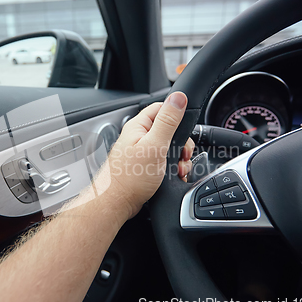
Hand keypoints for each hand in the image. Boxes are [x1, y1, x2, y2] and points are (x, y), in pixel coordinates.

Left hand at [97, 92, 193, 219]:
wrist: (117, 203)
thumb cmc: (130, 178)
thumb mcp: (155, 146)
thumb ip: (168, 121)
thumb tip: (178, 97)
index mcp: (138, 126)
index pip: (162, 108)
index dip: (177, 117)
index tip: (183, 132)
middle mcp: (139, 136)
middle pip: (169, 129)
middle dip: (181, 144)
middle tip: (181, 155)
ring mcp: (141, 151)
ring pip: (169, 147)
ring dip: (178, 159)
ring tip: (176, 169)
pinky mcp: (145, 165)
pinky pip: (164, 161)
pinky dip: (172, 169)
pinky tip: (172, 176)